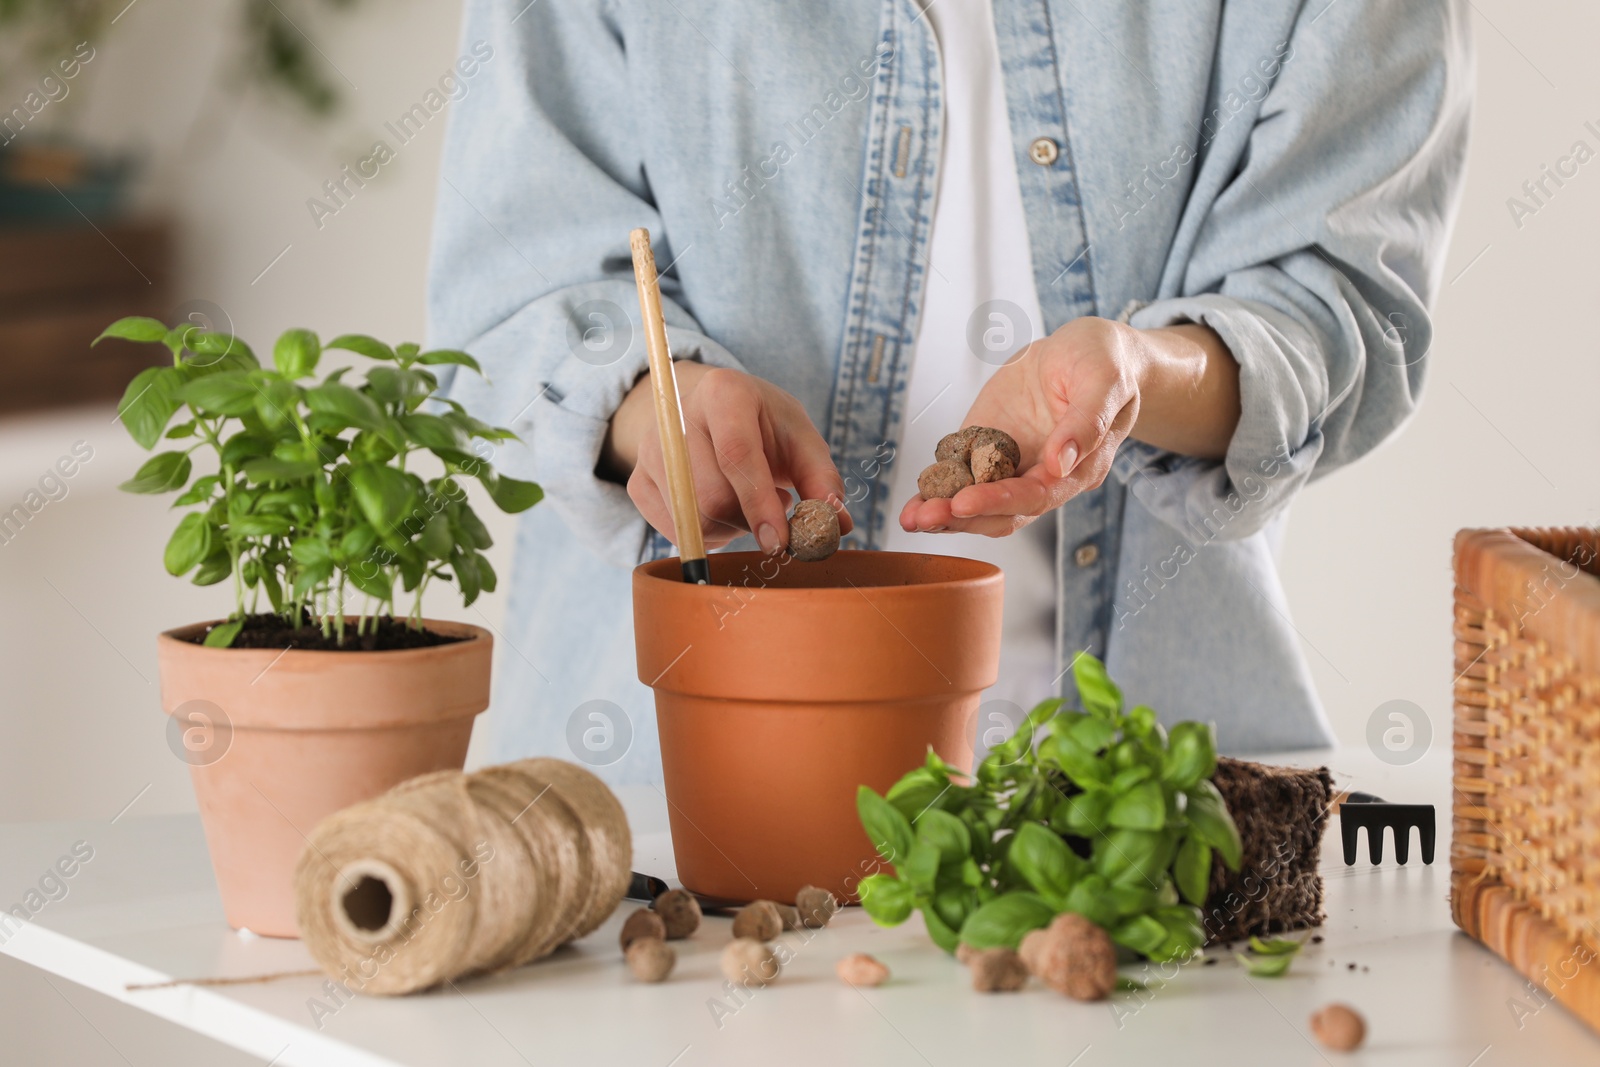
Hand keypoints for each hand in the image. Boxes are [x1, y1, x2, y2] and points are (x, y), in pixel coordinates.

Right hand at [602, 362, 852, 550]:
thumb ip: (821, 477)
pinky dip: (708, 534)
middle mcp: (675, 416)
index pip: (735, 454)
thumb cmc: (764, 424)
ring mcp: (649, 451)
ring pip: (692, 520)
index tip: (781, 542)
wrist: (710, 410)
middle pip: (710, 496)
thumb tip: (837, 524)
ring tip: (748, 500)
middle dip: (750, 518)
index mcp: (723, 392)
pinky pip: (676, 532)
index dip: (759, 503)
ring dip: (732, 528)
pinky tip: (722, 508)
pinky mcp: (637, 482)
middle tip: (777, 507)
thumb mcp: (800, 436)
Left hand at [899, 317, 1238, 537]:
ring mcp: (1013, 465)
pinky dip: (938, 492)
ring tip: (910, 517)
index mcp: (1078, 468)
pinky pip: (962, 478)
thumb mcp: (1103, 379)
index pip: (1036, 495)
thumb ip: (1087, 421)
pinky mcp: (988, 450)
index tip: (965, 502)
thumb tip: (1061, 464)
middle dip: (962, 516)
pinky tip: (912, 503)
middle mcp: (1044, 477)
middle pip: (1003, 511)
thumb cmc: (1101, 360)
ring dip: (944, 513)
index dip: (999, 501)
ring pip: (979, 502)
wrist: (1082, 349)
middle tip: (924, 518)